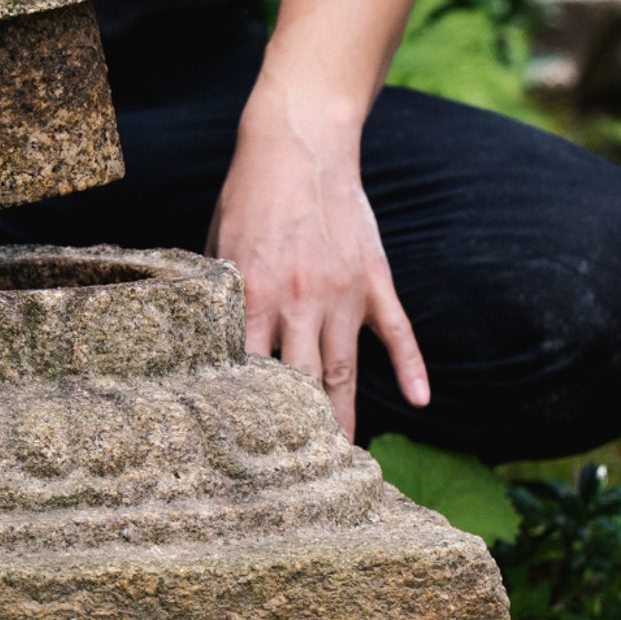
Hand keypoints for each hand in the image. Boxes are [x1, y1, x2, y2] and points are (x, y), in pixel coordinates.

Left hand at [206, 93, 429, 440]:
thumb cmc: (247, 198)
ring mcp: (342, 293)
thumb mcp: (216, 248)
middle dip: (300, 433)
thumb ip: (215, 299)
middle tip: (301, 475)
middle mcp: (299, 302)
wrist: (298, 144)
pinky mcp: (373, 278)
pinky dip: (412, 366)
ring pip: (345, 369)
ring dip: (345, 415)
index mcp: (253, 297)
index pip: (252, 373)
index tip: (246, 452)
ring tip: (347, 458)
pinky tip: (422, 400)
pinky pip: (398, 330)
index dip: (251, 415)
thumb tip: (199, 344)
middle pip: (302, 384)